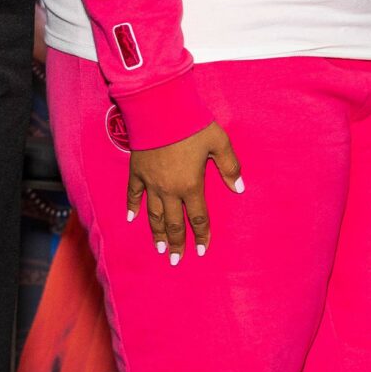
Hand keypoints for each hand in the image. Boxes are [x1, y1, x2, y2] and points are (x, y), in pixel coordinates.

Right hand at [126, 121, 242, 264]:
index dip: (201, 236)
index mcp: (191, 185)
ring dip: (157, 233)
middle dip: (176, 244)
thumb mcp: (219, 143)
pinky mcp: (137, 172)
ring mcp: (151, 183)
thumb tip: (238, 188)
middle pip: (174, 223)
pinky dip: (133, 208)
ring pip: (154, 215)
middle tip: (175, 260)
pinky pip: (133, 195)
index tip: (202, 250)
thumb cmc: (192, 126)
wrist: (160, 110)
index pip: (198, 218)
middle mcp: (169, 190)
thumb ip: (229, 166)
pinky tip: (132, 219)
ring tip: (159, 249)